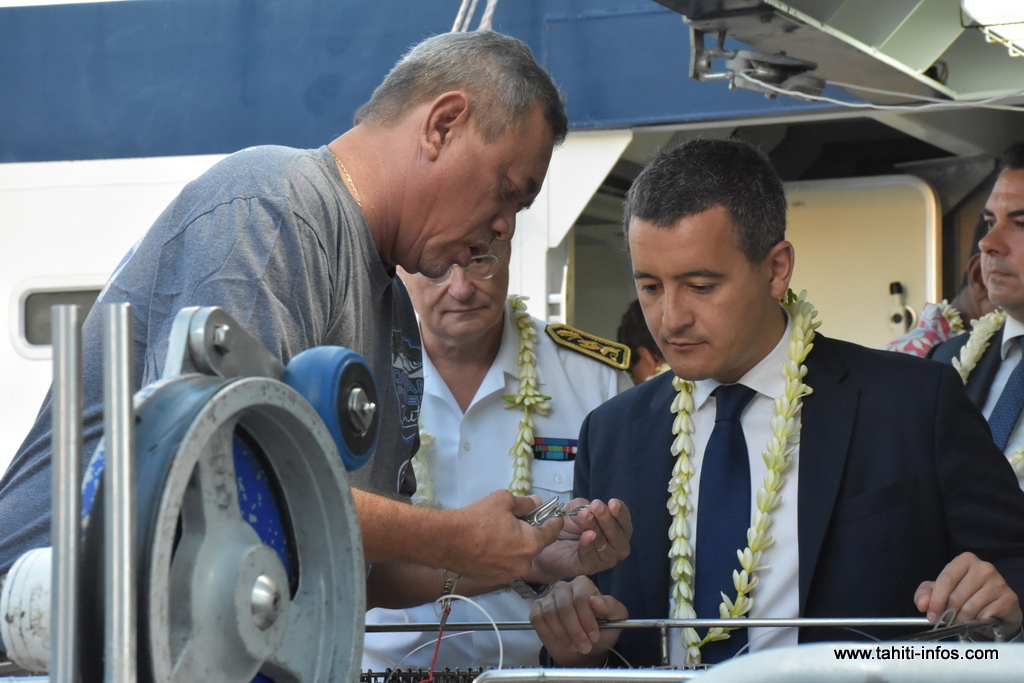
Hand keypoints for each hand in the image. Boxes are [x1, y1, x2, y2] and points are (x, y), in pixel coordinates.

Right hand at [442, 490, 562, 585]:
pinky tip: (489, 546)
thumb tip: (536, 502)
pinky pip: (505, 565)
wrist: (447, 540)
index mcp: (531, 543)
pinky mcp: (493, 580)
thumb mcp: (503, 500)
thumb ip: (524, 503)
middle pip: (535, 545)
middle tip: (516, 521)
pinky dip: (502, 556)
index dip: (554, 521)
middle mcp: (524, 563)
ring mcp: (508, 575)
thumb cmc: (477, 518)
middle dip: (530, 532)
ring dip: (515, 546)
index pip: (552, 532)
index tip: (553, 516)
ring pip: (519, 556)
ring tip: (499, 533)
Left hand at [527, 498, 631, 583]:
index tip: (613, 502)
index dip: (621, 512)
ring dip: (596, 529)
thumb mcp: (576, 509)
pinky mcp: (589, 568)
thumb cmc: (569, 526)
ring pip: (605, 546)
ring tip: (585, 516)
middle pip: (618, 535)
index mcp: (617, 530)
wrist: (548, 545)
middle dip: (607, 519)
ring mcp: (604, 560)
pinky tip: (586, 535)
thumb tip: (589, 508)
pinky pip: (591, 558)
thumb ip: (583, 506)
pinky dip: (588, 546)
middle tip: (596, 506)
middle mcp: (615, 547)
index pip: (624, 522)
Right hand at [529, 576, 626, 666]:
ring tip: (574, 646)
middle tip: (584, 646)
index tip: (594, 636)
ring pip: (550, 614)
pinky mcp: (537, 609)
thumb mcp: (616, 619)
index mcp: (583, 584)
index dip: (587, 619)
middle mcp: (564, 587)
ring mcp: (549, 597)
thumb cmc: (602, 630)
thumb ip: (611, 607)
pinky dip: (549, 633)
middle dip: (575, 631)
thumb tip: (595, 600)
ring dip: (563, 635)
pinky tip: (561, 640)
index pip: (581, 597)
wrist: (586, 647)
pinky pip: (538, 619)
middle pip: (564, 607)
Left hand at [915, 552, 1021, 636]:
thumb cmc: (966, 597)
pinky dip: (978, 622)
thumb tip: (923, 604)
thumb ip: (926, 594)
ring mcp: (998, 581)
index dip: (936, 600)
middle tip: (947, 621)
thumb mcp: (940, 592)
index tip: (931, 615)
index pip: (946, 580)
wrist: (995, 610)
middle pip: (956, 596)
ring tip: (962, 620)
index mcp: (965, 560)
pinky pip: (985, 616)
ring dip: (962, 620)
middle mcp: (983, 567)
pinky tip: (979, 619)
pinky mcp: (1009, 598)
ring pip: (970, 608)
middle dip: (948, 613)